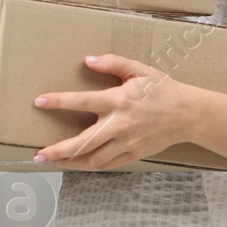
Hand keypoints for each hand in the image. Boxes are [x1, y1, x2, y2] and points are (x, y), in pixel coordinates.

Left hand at [32, 54, 195, 170]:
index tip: (40, 102)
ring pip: (93, 158)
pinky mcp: (134, 153)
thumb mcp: (139, 70)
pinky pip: (108, 164)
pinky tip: (78, 165)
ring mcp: (127, 142)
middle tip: (38, 154)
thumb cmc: (163, 89)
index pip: (82, 101)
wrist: (189, 114)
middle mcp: (120, 124)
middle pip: (83, 142)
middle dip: (58, 150)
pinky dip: (90, 166)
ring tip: (52, 162)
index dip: (59, 101)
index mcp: (119, 100)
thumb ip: (112, 63)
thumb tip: (88, 60)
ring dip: (70, 162)